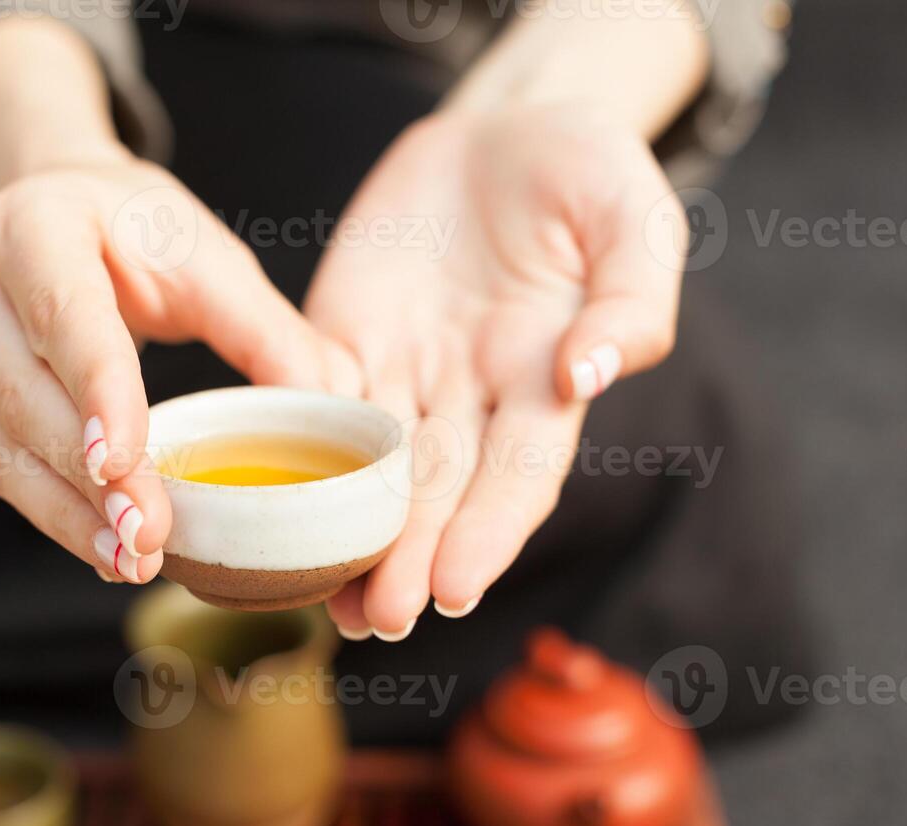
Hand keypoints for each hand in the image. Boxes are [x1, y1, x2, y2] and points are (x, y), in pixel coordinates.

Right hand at [0, 153, 360, 583]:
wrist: (51, 207)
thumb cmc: (134, 231)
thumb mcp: (205, 255)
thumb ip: (267, 328)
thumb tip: (337, 402)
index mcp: (36, 225)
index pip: (64, 314)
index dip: (95, 391)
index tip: (123, 463)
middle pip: (26, 395)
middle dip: (90, 479)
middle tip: (149, 537)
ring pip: (6, 445)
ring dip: (69, 514)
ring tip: (131, 560)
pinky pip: (4, 466)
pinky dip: (56, 514)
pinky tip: (105, 548)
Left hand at [304, 103, 687, 638]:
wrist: (502, 126)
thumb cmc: (586, 170)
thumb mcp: (635, 216)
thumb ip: (630, 300)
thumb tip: (586, 376)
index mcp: (545, 379)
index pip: (519, 474)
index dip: (489, 532)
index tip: (458, 586)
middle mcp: (472, 395)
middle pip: (440, 491)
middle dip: (412, 557)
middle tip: (380, 618)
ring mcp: (404, 371)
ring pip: (373, 468)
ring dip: (352, 533)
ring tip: (326, 600)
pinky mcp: (344, 339)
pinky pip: (315, 402)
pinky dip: (297, 452)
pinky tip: (272, 505)